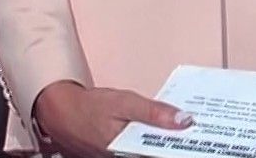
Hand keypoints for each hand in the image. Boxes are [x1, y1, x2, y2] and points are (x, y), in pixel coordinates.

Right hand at [32, 79, 189, 157]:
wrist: (58, 111)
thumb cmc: (89, 107)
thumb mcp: (125, 103)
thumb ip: (154, 112)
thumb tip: (183, 120)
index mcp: (124, 151)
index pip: (159, 152)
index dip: (179, 145)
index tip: (197, 137)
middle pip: (154, 152)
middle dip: (173, 142)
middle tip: (189, 128)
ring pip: (147, 151)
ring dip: (163, 140)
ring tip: (180, 128)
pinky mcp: (113, 155)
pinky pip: (138, 148)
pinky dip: (150, 140)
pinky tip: (162, 129)